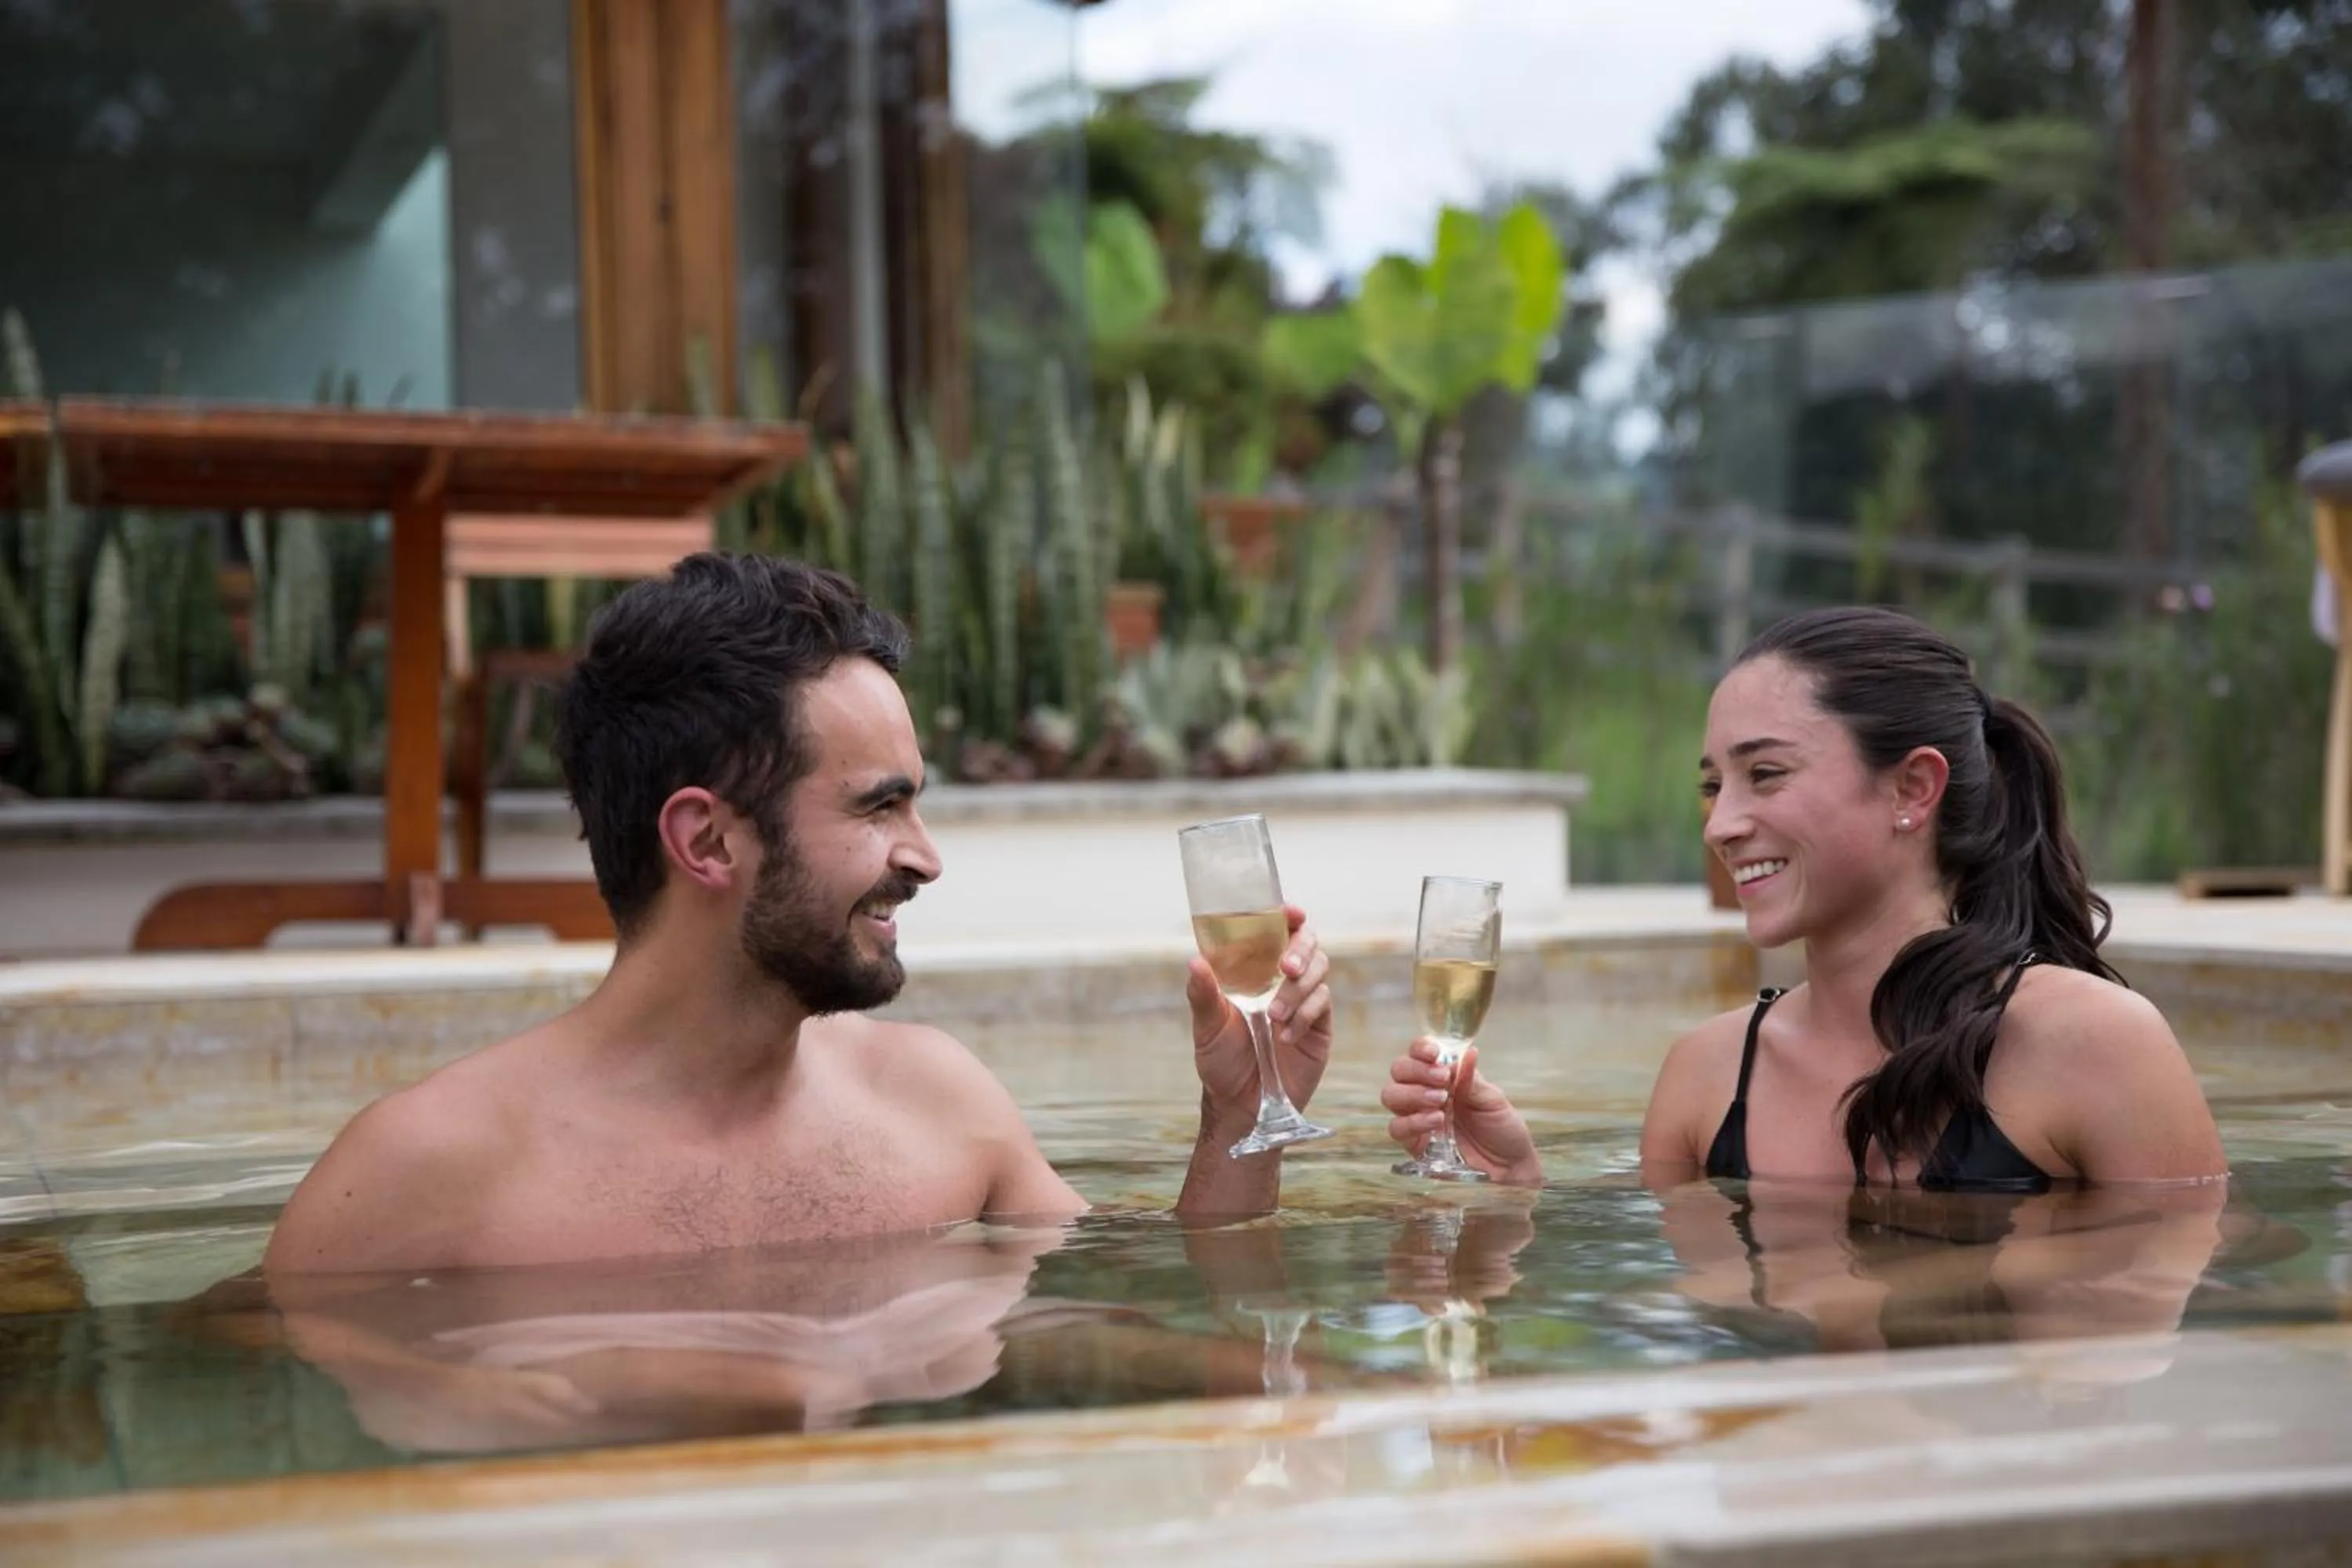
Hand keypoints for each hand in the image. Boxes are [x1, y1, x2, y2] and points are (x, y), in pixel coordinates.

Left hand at [1187, 903, 1332, 1134]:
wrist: (1242, 1105)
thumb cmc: (1220, 1061)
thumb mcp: (1206, 1027)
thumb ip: (1203, 994)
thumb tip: (1195, 961)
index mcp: (1253, 970)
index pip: (1275, 931)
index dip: (1286, 916)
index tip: (1291, 911)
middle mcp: (1281, 979)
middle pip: (1307, 943)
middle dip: (1301, 949)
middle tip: (1286, 968)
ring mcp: (1303, 999)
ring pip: (1319, 971)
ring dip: (1298, 989)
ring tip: (1274, 1016)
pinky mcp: (1318, 1023)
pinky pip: (1322, 1004)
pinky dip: (1304, 1015)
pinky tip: (1285, 1036)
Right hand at [1381, 1040, 1542, 1185]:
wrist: (1509, 1166)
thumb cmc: (1503, 1128)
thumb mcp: (1493, 1100)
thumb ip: (1472, 1080)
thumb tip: (1467, 1053)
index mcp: (1444, 1076)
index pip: (1419, 1053)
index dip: (1421, 1048)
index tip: (1435, 1053)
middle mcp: (1425, 1092)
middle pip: (1399, 1070)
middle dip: (1416, 1070)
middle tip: (1442, 1080)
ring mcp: (1417, 1117)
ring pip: (1391, 1096)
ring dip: (1412, 1094)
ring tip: (1440, 1101)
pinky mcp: (1414, 1143)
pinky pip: (1397, 1128)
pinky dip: (1413, 1121)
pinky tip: (1436, 1121)